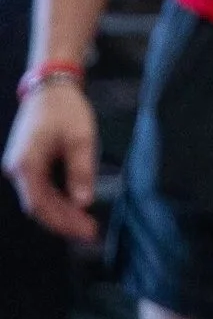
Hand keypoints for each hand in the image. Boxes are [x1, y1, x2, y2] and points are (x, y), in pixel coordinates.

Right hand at [4, 77, 101, 243]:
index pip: (40, 204)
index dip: (63, 221)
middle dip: (64, 221)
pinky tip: (76, 206)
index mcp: (25, 164)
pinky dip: (57, 200)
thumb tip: (83, 201)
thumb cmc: (65, 109)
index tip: (86, 231)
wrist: (51, 87)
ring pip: (39, 199)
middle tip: (91, 232)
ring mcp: (19, 166)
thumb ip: (81, 171)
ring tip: (86, 224)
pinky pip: (40, 188)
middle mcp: (16, 168)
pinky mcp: (27, 163)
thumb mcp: (81, 139)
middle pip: (38, 206)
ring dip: (61, 213)